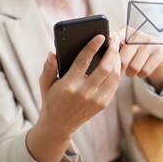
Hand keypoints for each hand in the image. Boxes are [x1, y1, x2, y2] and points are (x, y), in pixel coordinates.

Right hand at [27, 35, 120, 161]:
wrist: (59, 125)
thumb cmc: (52, 100)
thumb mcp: (45, 83)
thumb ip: (48, 67)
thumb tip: (52, 52)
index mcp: (69, 85)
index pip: (83, 62)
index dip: (92, 47)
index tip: (100, 36)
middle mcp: (84, 92)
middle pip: (104, 68)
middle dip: (112, 51)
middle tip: (115, 39)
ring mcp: (96, 99)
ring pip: (113, 76)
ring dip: (118, 60)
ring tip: (117, 49)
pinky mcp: (103, 104)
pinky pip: (115, 85)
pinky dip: (118, 71)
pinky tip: (116, 62)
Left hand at [113, 27, 162, 92]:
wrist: (157, 47)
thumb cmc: (134, 48)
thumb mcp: (123, 43)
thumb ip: (111, 44)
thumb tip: (101, 44)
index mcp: (126, 32)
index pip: (114, 39)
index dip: (110, 50)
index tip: (108, 57)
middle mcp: (138, 35)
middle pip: (123, 60)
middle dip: (119, 69)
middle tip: (119, 70)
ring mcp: (150, 42)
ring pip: (134, 67)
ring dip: (130, 73)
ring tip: (130, 70)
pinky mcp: (159, 52)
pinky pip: (145, 71)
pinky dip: (141, 74)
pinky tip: (140, 71)